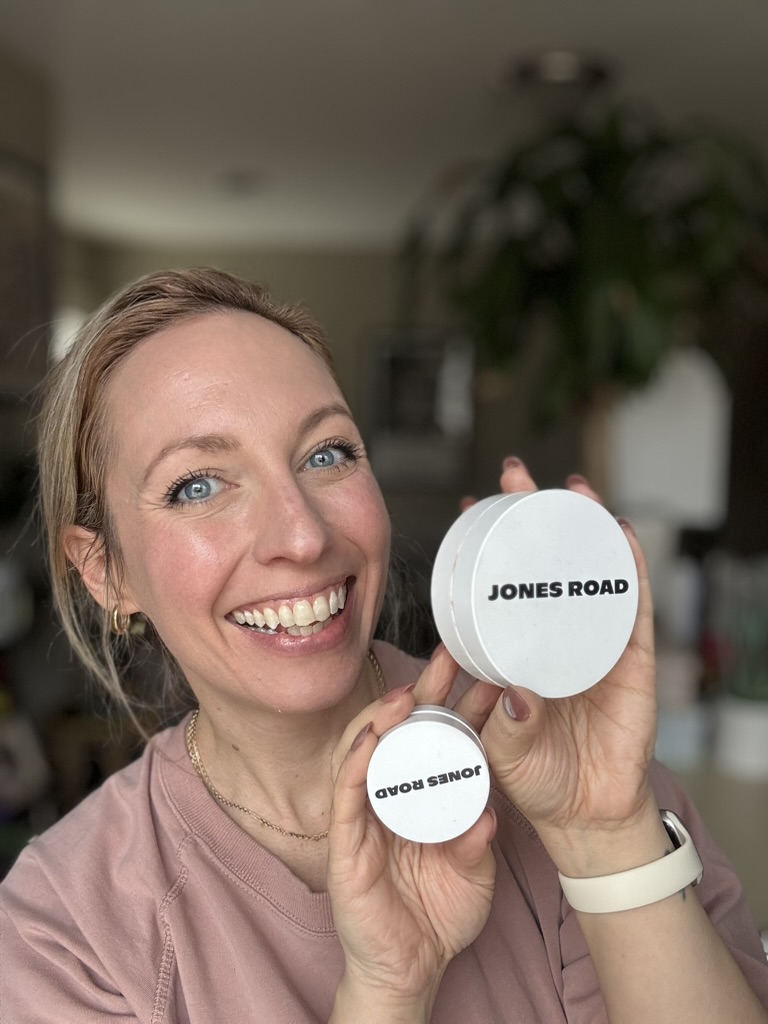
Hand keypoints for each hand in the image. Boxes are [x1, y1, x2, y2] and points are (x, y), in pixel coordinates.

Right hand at [327, 649, 496, 1015]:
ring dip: (383, 721)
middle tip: (446, 660)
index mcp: (422, 799)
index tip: (480, 672)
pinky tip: (371, 741)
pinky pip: (347, 796)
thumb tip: (489, 813)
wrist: (412, 971)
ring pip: (367, 753)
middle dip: (422, 694)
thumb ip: (478, 843)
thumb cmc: (439, 915)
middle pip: (401, 734)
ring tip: (407, 695)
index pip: (436, 741)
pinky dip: (357, 765)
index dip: (455, 706)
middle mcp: (391, 798)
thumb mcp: (474, 874)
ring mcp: (365, 818)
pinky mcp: (345, 844)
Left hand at [463, 458, 659, 871]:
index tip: (466, 507)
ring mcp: (593, 644)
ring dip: (583, 527)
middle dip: (531, 516)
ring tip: (571, 488)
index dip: (485, 546)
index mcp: (515, 648)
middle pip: (544, 564)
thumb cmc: (535, 774)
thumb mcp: (502, 748)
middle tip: (515, 475)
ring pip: (590, 574)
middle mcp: (553, 636)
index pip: (500, 584)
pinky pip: (634, 609)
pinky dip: (630, 571)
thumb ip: (508, 723)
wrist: (584, 814)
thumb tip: (516, 691)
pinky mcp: (633, 661)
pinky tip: (620, 535)